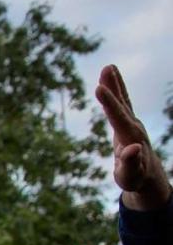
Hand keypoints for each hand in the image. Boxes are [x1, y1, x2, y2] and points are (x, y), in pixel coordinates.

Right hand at [96, 64, 171, 209]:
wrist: (146, 174)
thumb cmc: (135, 178)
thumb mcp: (130, 175)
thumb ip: (131, 163)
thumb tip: (134, 148)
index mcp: (131, 137)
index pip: (117, 116)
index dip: (108, 102)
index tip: (97, 88)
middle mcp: (133, 125)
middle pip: (122, 103)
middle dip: (113, 87)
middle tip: (107, 68)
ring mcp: (131, 122)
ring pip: (123, 99)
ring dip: (115, 83)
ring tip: (108, 67)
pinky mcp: (127, 121)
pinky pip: (121, 103)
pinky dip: (116, 90)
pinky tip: (110, 79)